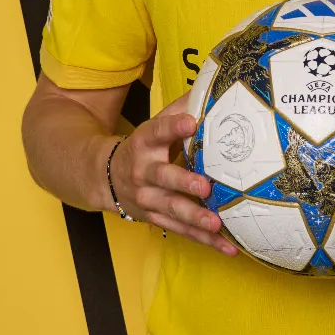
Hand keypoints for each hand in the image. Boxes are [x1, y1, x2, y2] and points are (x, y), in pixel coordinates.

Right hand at [110, 96, 235, 254]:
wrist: (105, 176)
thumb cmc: (144, 147)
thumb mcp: (155, 126)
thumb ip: (180, 110)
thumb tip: (213, 87)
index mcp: (144, 143)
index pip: (157, 132)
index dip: (172, 127)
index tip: (189, 122)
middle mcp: (143, 172)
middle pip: (163, 178)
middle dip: (183, 184)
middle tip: (204, 187)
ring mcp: (148, 199)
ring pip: (172, 210)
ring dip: (195, 219)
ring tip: (216, 224)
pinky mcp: (155, 219)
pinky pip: (181, 231)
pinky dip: (205, 241)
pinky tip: (228, 247)